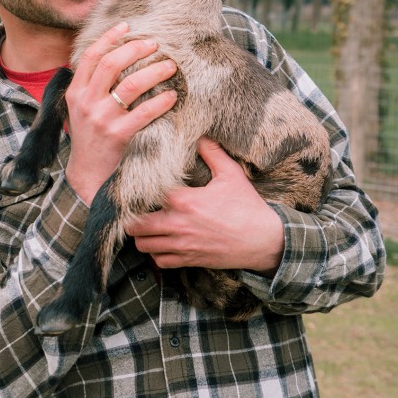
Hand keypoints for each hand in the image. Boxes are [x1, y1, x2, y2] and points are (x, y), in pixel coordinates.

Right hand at [65, 22, 177, 203]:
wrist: (87, 176)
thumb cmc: (91, 139)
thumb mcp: (81, 110)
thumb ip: (92, 86)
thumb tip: (115, 57)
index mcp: (76, 92)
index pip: (90, 56)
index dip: (109, 37)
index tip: (127, 25)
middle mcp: (86, 102)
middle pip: (111, 64)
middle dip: (135, 49)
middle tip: (155, 44)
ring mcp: (102, 119)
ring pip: (131, 85)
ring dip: (154, 71)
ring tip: (171, 66)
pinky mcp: (118, 135)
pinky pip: (144, 112)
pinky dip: (161, 101)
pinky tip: (172, 96)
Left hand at [125, 137, 284, 276]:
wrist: (263, 241)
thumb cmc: (247, 207)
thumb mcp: (231, 174)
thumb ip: (212, 153)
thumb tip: (201, 135)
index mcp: (184, 201)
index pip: (145, 196)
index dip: (139, 192)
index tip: (139, 188)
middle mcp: (178, 225)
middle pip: (136, 225)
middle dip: (133, 217)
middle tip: (139, 210)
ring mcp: (182, 245)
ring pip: (144, 245)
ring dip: (143, 236)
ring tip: (149, 226)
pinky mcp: (189, 260)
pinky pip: (160, 261)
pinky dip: (157, 254)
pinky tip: (163, 243)